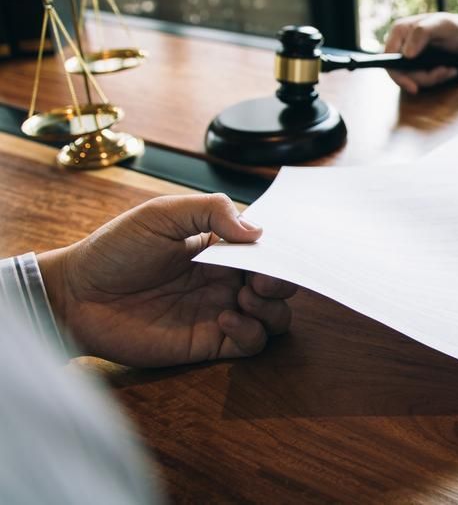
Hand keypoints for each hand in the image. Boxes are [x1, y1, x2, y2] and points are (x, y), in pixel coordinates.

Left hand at [36, 194, 298, 366]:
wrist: (76, 296)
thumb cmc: (115, 250)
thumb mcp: (162, 214)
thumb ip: (211, 211)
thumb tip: (257, 232)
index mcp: (220, 247)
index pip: (267, 248)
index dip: (280, 250)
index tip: (277, 250)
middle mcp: (226, 280)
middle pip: (279, 284)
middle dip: (283, 280)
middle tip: (263, 278)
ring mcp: (220, 311)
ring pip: (275, 317)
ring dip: (272, 307)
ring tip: (244, 296)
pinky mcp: (209, 343)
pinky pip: (251, 343)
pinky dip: (250, 332)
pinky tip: (225, 318)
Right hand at [384, 12, 457, 93]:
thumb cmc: (455, 27)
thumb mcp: (442, 25)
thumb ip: (422, 33)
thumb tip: (406, 55)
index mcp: (400, 30)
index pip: (388, 57)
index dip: (398, 75)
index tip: (414, 87)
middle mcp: (401, 43)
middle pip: (400, 72)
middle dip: (424, 78)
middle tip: (444, 73)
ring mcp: (409, 56)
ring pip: (413, 78)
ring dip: (434, 78)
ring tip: (450, 70)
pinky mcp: (417, 66)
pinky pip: (422, 80)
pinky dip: (437, 78)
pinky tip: (450, 71)